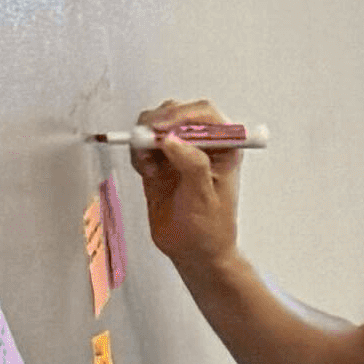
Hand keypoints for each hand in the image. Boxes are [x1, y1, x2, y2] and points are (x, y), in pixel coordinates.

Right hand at [127, 105, 247, 268]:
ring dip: (145, 139)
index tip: (162, 130)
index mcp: (225, 147)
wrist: (193, 250)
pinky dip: (138, 152)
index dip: (182, 115)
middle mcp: (202, 144)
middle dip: (158, 123)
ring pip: (156, 125)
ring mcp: (180, 150)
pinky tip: (147, 172)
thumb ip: (192, 165)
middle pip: (177, 113)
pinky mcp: (160, 161)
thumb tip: (173, 140)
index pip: (205, 114)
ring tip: (149, 166)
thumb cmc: (210, 228)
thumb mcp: (205, 197)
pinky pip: (143, 144)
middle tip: (145, 143)